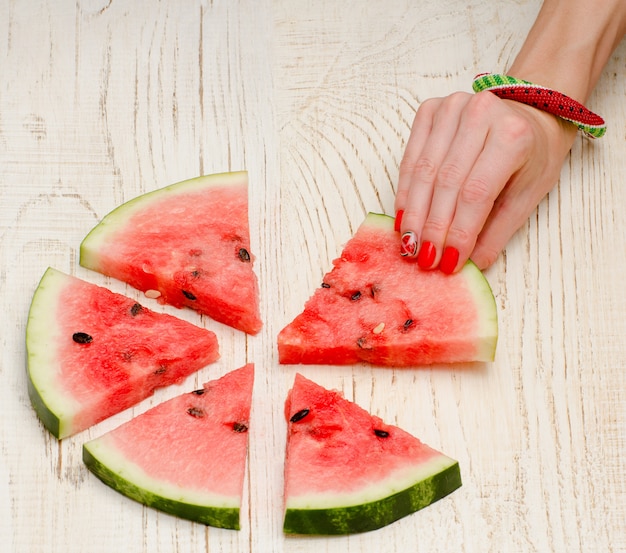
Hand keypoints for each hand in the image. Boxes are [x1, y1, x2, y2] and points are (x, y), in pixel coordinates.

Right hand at [395, 90, 577, 271]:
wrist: (530, 113)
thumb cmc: (532, 156)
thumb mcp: (527, 196)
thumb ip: (497, 232)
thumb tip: (470, 267)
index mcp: (513, 136)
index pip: (476, 193)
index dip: (458, 231)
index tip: (448, 263)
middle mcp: (481, 114)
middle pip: (446, 182)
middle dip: (432, 227)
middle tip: (423, 260)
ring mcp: (452, 107)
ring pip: (423, 171)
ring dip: (413, 214)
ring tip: (409, 245)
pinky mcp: (431, 109)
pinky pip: (410, 158)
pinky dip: (405, 191)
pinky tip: (404, 218)